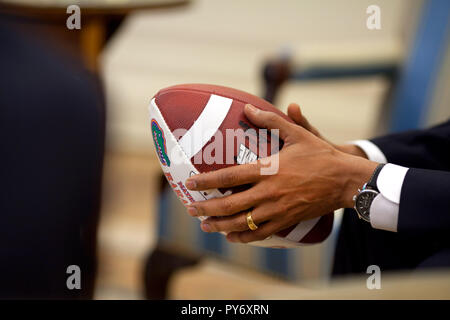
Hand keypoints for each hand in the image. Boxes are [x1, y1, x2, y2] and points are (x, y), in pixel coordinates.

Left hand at [185, 104, 377, 242]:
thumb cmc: (321, 155)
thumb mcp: (297, 133)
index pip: (228, 177)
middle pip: (229, 205)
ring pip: (241, 223)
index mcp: (267, 170)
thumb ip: (270, 121)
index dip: (206, 181)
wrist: (345, 181)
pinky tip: (231, 236)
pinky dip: (243, 237)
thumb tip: (248, 107)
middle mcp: (268, 193)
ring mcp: (277, 210)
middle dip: (206, 208)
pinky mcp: (286, 221)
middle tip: (191, 207)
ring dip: (219, 225)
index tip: (190, 183)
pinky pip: (260, 234)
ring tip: (204, 224)